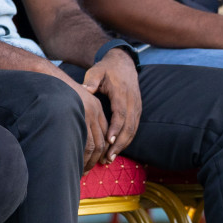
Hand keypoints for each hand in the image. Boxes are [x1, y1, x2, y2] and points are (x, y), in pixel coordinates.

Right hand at [47, 65, 108, 169]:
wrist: (46, 78)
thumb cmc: (54, 91)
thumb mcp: (71, 101)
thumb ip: (77, 116)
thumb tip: (76, 135)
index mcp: (95, 107)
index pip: (103, 133)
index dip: (101, 149)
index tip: (95, 162)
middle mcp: (95, 111)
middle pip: (101, 141)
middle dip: (95, 159)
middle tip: (86, 171)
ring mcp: (88, 114)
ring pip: (94, 145)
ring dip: (89, 161)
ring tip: (81, 171)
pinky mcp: (79, 118)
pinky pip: (85, 142)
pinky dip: (83, 156)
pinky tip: (76, 162)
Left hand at [83, 48, 140, 163]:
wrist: (124, 63)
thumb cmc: (106, 69)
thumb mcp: (97, 71)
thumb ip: (92, 81)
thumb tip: (84, 90)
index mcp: (122, 93)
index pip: (121, 113)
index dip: (115, 128)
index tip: (108, 140)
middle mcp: (132, 102)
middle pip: (129, 126)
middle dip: (119, 144)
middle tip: (107, 158)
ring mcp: (137, 107)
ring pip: (133, 130)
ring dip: (123, 146)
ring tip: (109, 159)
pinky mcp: (137, 111)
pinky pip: (133, 128)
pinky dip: (126, 140)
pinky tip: (115, 150)